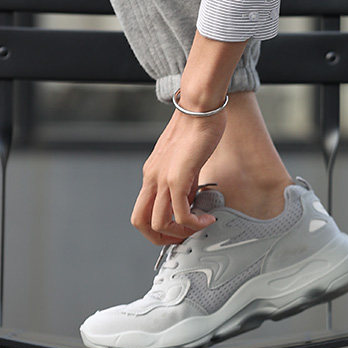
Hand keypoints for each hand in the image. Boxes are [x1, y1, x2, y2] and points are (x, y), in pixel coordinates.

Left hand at [131, 107, 226, 245]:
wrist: (199, 109)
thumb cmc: (196, 128)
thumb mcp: (186, 162)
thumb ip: (185, 183)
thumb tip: (191, 201)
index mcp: (151, 174)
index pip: (142, 211)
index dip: (157, 228)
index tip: (178, 230)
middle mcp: (152, 178)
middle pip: (140, 222)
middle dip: (160, 238)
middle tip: (183, 238)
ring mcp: (162, 179)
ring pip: (158, 223)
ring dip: (180, 233)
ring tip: (199, 227)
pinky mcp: (177, 178)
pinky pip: (180, 214)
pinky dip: (194, 224)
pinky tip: (207, 218)